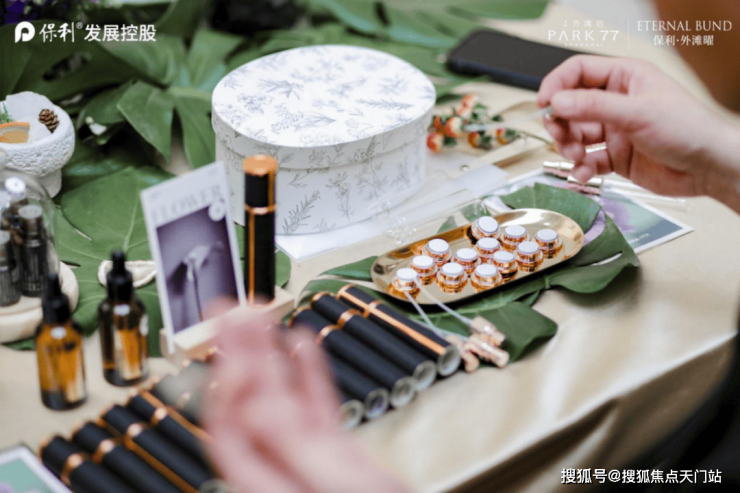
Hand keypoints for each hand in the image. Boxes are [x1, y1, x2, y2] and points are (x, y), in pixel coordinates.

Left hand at [205, 309, 410, 492]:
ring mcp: (310, 459)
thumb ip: (294, 448)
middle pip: (250, 406)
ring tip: (261, 317)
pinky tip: (303, 346)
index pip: (231, 430)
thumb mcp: (337, 487)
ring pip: (282, 400)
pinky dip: (309, 374)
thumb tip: (250, 406)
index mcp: (271, 485)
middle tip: (227, 314)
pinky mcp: (335, 453)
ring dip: (271, 356)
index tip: (230, 346)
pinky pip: (315, 407)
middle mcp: (284, 469)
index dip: (226, 385)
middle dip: (239, 356)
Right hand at [537, 55, 739, 197]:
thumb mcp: (637, 112)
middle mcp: (616, 102)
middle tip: (560, 136)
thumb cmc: (689, 129)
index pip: (578, 72)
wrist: (709, 167)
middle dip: (561, 123)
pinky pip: (587, 160)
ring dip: (569, 148)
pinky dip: (582, 168)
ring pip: (576, 135)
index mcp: (624, 78)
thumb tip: (558, 101)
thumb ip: (593, 106)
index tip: (544, 104)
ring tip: (577, 157)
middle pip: (571, 107)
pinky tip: (586, 172)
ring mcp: (615, 130)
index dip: (557, 85)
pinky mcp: (616, 157)